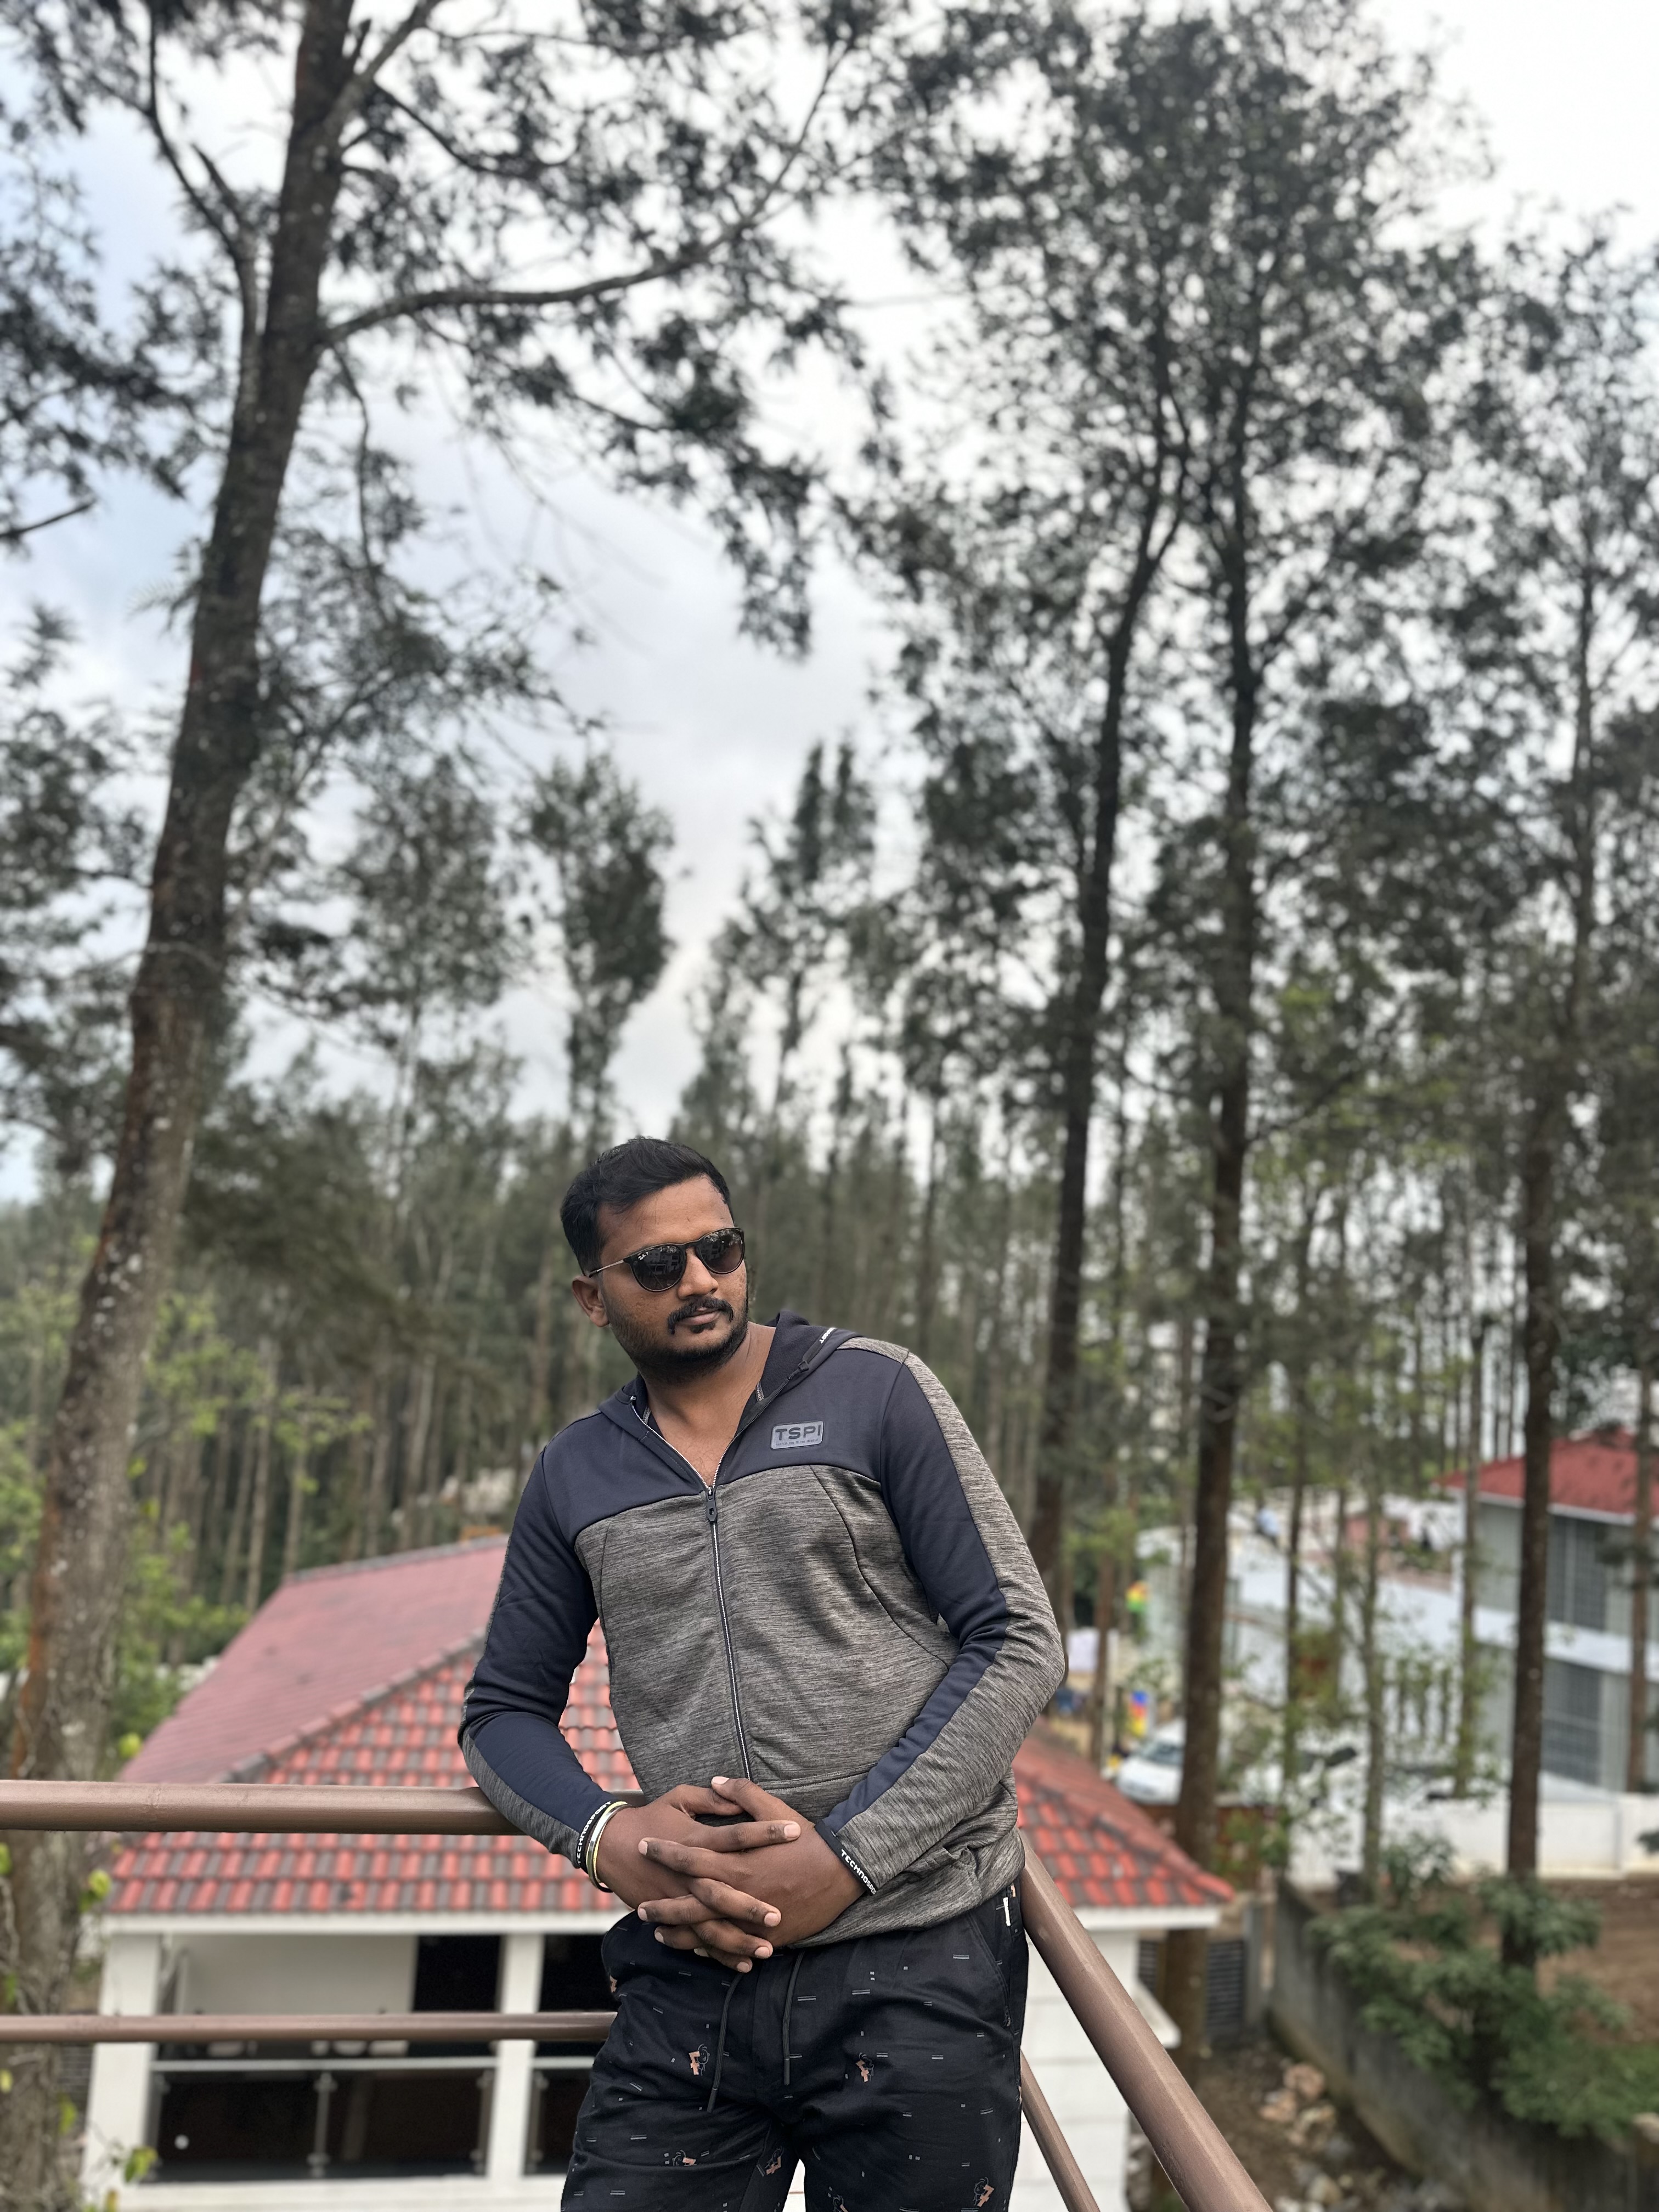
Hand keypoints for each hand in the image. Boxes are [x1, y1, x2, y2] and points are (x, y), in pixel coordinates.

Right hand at [594, 1785, 799, 1970]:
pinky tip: (742, 1964)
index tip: (796, 1831)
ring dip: (738, 1940)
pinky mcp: (669, 1916)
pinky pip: (695, 1939)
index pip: (736, 1835)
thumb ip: (711, 1799)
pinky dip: (718, 1954)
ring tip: (767, 1949)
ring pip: (710, 1925)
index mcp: (695, 1840)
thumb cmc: (650, 1816)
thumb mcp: (679, 1798)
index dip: (766, 1831)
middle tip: (778, 1915)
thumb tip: (738, 1798)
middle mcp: (688, 1873)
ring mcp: (678, 1898)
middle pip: (722, 1892)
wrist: (609, 1844)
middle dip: (750, 1906)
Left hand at [636, 1777, 861, 1957]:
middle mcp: (738, 1892)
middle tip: (639, 1907)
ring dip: (679, 1933)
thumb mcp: (774, 1808)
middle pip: (689, 1903)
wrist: (841, 1871)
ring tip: (657, 1934)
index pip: (689, 1857)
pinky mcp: (766, 1936)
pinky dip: (710, 1949)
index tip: (642, 1846)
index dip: (664, 1852)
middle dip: (662, 1906)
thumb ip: (742, 1794)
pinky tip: (695, 1949)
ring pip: (706, 1931)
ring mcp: (750, 1918)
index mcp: (736, 1860)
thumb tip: (715, 1780)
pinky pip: (731, 1945)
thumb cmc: (806, 1838)